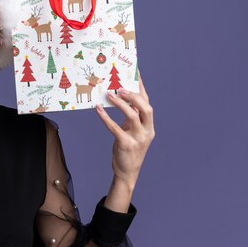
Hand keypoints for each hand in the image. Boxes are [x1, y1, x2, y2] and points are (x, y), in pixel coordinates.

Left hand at [95, 72, 154, 187]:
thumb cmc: (128, 148)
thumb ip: (131, 117)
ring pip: (132, 116)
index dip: (142, 89)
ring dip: (120, 104)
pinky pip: (115, 128)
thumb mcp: (132, 131)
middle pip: (146, 108)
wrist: (127, 172)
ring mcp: (138, 138)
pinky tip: (98, 110)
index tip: (136, 74)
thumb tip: (120, 98)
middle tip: (120, 88)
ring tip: (109, 95)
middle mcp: (147, 131)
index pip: (147, 103)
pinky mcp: (126, 145)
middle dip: (134, 96)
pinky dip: (106, 118)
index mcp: (149, 125)